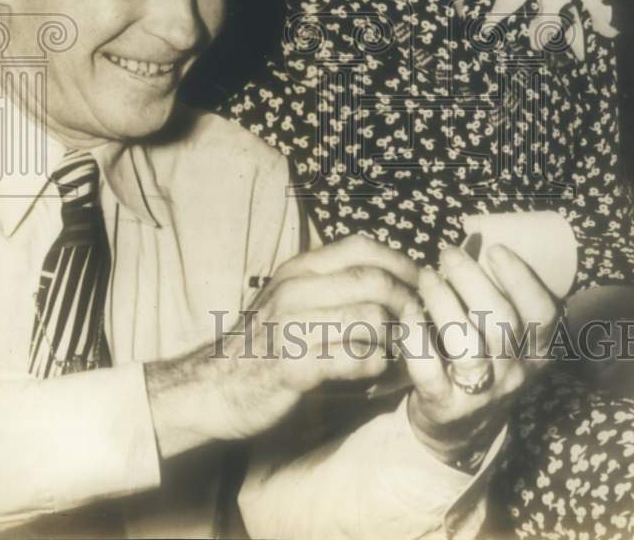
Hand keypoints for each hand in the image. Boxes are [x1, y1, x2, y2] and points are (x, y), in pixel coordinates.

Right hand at [146, 234, 420, 456]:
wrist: (213, 386)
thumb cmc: (262, 343)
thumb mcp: (290, 298)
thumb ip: (330, 284)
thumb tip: (389, 275)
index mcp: (297, 269)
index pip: (359, 246)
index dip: (398, 260)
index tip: (420, 279)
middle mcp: (293, 291)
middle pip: (372, 280)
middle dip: (406, 300)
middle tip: (416, 320)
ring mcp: (291, 328)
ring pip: (368, 318)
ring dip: (392, 337)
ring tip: (393, 349)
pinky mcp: (292, 368)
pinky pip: (353, 359)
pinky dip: (373, 366)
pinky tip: (371, 370)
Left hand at [400, 243, 559, 464]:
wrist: (458, 429)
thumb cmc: (480, 361)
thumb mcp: (502, 336)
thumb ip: (495, 295)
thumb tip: (472, 241)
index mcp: (535, 351)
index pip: (543, 314)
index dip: (521, 278)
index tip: (494, 250)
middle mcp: (514, 372)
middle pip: (501, 321)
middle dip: (472, 279)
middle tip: (447, 253)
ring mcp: (481, 392)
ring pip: (467, 343)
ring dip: (444, 302)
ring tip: (427, 276)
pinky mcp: (443, 404)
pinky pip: (428, 367)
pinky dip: (416, 334)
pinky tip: (409, 310)